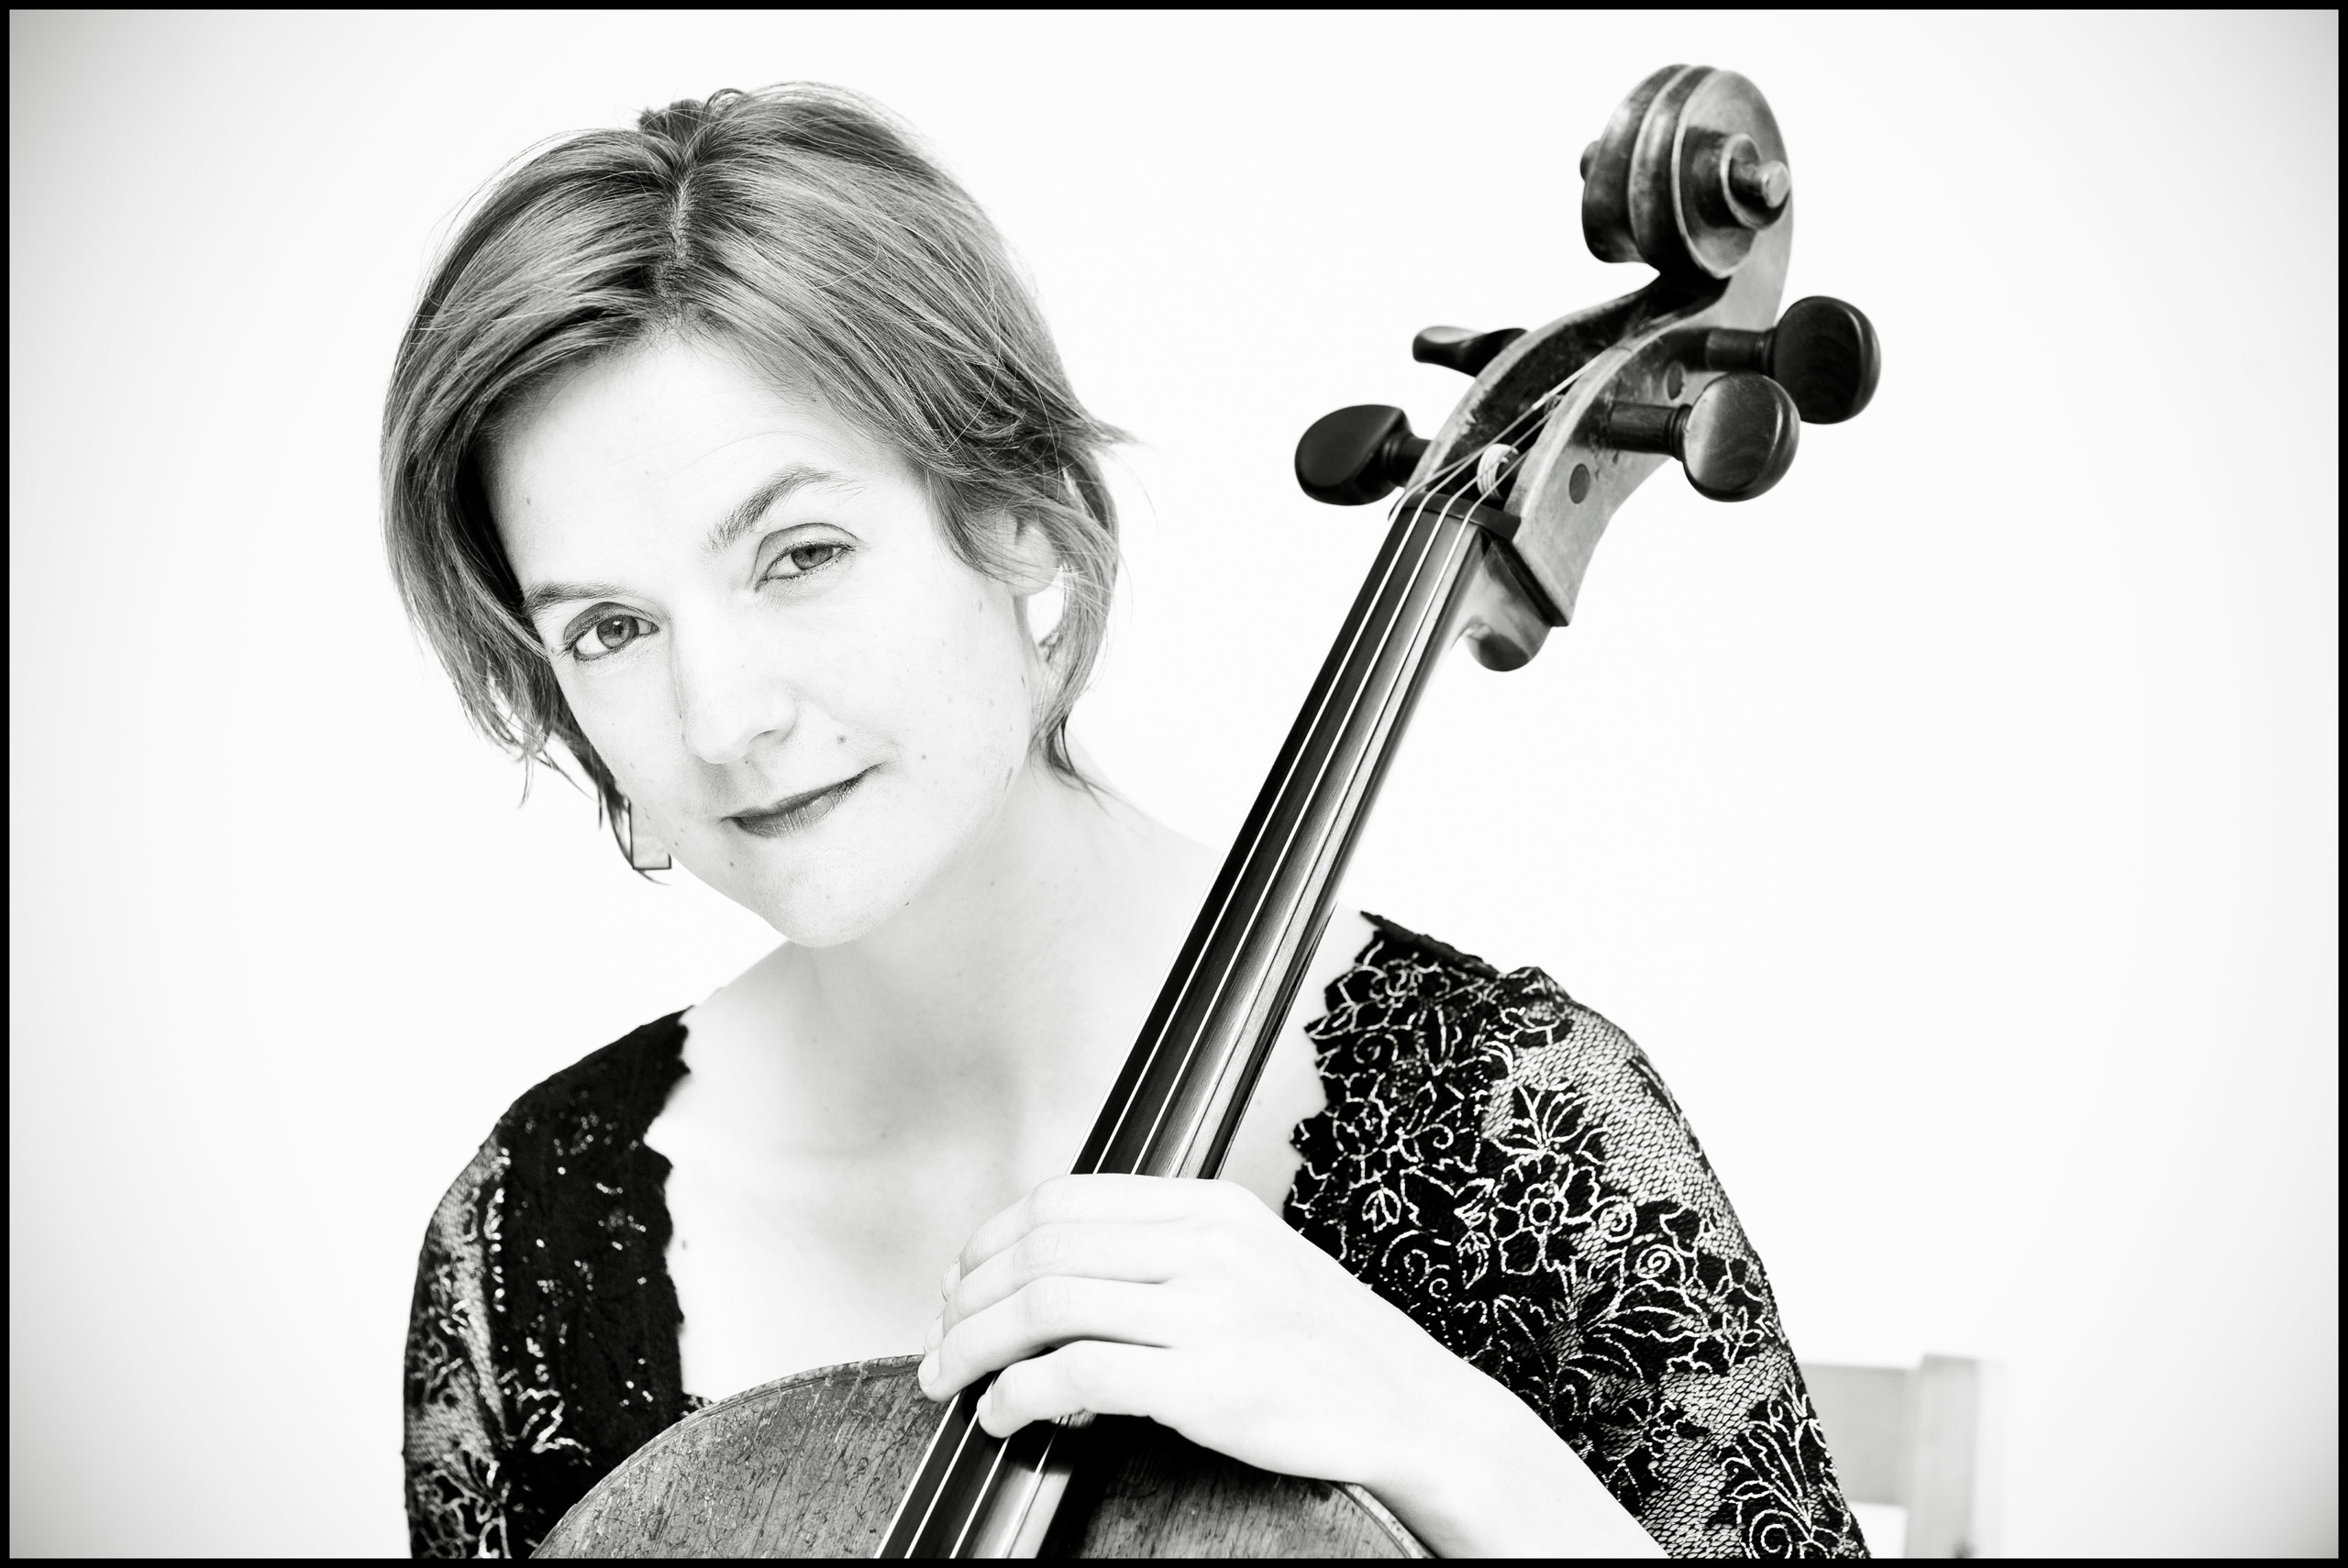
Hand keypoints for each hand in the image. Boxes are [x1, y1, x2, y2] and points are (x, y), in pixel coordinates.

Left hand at [916, 1173, 1661, 1556]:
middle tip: (939, 1340)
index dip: (991, 1242)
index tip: (961, 1283)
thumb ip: (1173, 1255)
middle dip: (965, 1296)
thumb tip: (1069, 1272)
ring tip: (952, 1382)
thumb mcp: (1257, 1268)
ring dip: (975, 1346)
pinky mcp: (1206, 1386)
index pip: (1065, 1200)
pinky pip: (1074, 1375)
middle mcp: (1206, 1248)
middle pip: (1040, 1247)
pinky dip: (1018, 1394)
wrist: (1418, 1414)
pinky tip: (1006, 1416)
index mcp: (1213, 1211)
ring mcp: (1208, 1314)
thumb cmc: (1334, 1353)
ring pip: (1043, 1304)